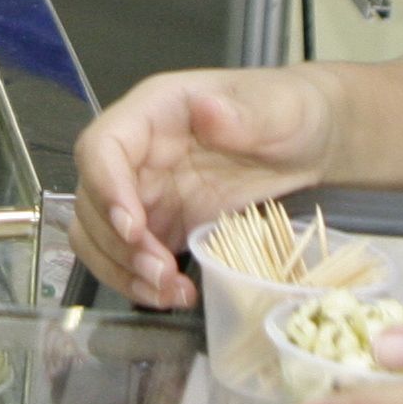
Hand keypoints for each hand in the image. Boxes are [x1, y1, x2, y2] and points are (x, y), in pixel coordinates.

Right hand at [71, 64, 335, 306]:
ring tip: (168, 291)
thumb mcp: (280, 108)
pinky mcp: (163, 226)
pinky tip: (174, 295)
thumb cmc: (291, 112)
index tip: (134, 227)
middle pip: (91, 198)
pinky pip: (127, 258)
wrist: (312, 146)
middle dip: (116, 242)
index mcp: (154, 112)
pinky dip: (139, 281)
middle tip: (160, 271)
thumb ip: (244, 113)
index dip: (105, 187)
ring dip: (121, 268)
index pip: (102, 146)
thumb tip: (206, 110)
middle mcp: (139, 153)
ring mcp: (147, 192)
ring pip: (97, 234)